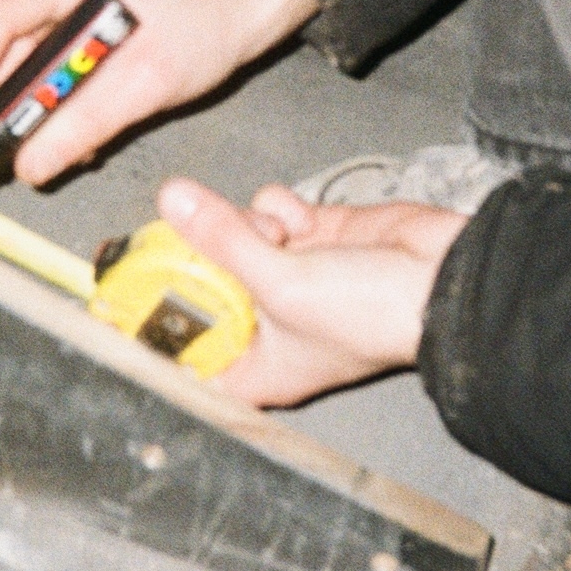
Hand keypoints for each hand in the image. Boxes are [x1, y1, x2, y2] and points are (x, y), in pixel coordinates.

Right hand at [0, 0, 318, 184]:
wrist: (234, 9)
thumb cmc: (200, 29)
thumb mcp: (146, 84)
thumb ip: (86, 124)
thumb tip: (31, 164)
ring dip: (1, 102)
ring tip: (23, 146)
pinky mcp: (61, 21)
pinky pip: (24, 59)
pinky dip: (26, 98)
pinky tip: (53, 131)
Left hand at [157, 178, 467, 408]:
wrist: (446, 277)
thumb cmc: (373, 315)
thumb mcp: (281, 282)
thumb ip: (223, 238)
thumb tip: (172, 201)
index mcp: (260, 369)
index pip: (188, 360)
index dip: (157, 332)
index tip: (124, 298)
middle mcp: (272, 329)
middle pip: (207, 290)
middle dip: (201, 259)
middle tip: (180, 233)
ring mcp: (294, 279)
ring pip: (237, 241)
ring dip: (246, 226)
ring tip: (273, 232)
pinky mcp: (317, 241)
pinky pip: (274, 215)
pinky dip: (278, 208)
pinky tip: (296, 216)